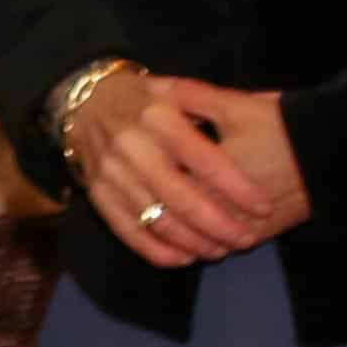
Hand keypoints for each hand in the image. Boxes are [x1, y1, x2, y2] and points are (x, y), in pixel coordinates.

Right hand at [72, 64, 303, 263]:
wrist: (83, 103)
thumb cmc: (142, 99)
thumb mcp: (173, 88)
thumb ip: (210, 101)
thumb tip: (257, 113)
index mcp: (158, 116)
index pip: (204, 159)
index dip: (236, 187)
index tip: (263, 208)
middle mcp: (132, 146)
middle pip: (181, 197)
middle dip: (219, 224)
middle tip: (246, 239)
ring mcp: (111, 173)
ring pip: (157, 219)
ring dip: (193, 242)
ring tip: (221, 250)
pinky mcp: (98, 195)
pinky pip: (129, 231)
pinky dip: (158, 251)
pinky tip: (185, 257)